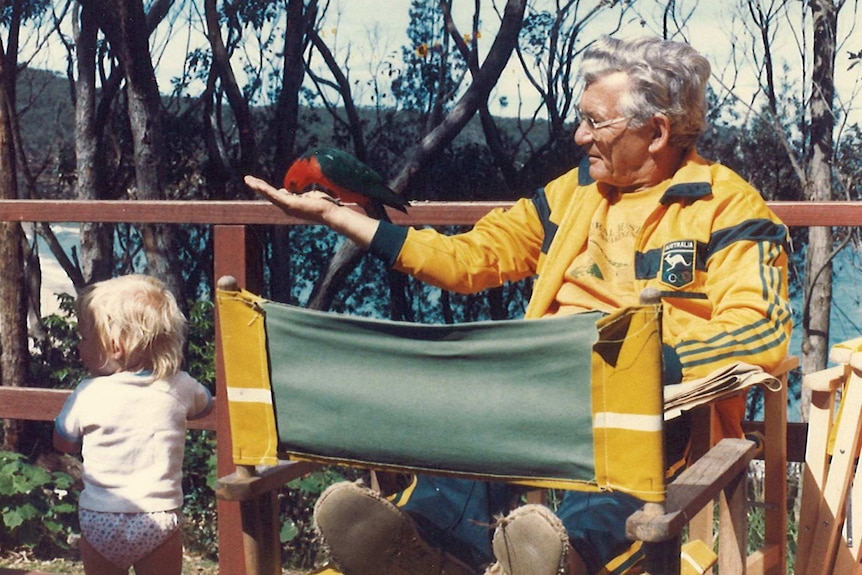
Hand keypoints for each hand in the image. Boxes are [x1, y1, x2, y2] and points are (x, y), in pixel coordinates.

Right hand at [244, 174, 379, 246]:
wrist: (329, 213)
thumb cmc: (322, 205)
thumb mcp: (307, 196)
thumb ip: (297, 193)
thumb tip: (285, 190)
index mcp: (291, 204)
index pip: (275, 195)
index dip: (265, 189)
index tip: (257, 183)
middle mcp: (287, 207)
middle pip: (269, 194)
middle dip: (258, 186)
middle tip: (247, 179)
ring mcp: (287, 206)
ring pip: (269, 194)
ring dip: (258, 186)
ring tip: (248, 180)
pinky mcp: (289, 204)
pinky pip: (274, 195)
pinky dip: (265, 189)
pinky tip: (257, 184)